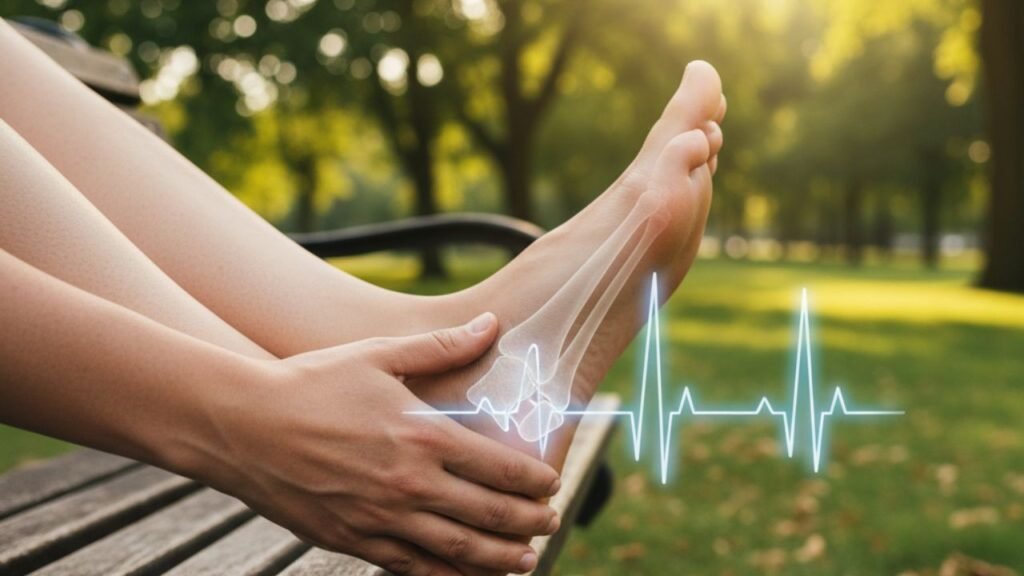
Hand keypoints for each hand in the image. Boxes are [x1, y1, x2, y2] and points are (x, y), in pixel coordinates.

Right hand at [196, 313, 559, 574]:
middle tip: (551, 522)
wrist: (242, 427)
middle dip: (529, 521)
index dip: (534, 480)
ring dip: (501, 558)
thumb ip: (441, 346)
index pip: (499, 467)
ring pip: (459, 551)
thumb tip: (491, 323)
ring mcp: (382, 518)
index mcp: (422, 436)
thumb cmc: (311, 384)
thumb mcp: (378, 356)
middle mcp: (410, 483)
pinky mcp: (354, 541)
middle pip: (489, 514)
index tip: (552, 483)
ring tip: (527, 560)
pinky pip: (413, 569)